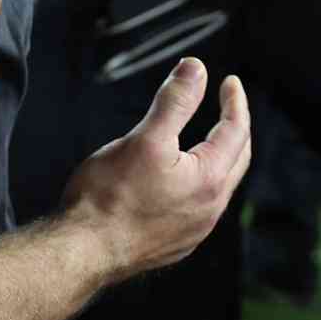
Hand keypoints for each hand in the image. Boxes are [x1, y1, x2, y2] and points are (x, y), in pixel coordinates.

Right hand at [60, 58, 252, 281]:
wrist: (84, 249)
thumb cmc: (109, 196)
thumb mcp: (144, 137)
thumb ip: (175, 102)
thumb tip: (196, 69)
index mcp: (209, 180)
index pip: (236, 132)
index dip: (234, 102)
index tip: (230, 83)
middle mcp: (209, 209)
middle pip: (235, 160)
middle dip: (234, 129)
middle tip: (226, 106)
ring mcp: (194, 230)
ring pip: (217, 186)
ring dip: (217, 158)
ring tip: (204, 139)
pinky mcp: (174, 243)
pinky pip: (197, 208)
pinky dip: (196, 183)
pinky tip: (177, 181)